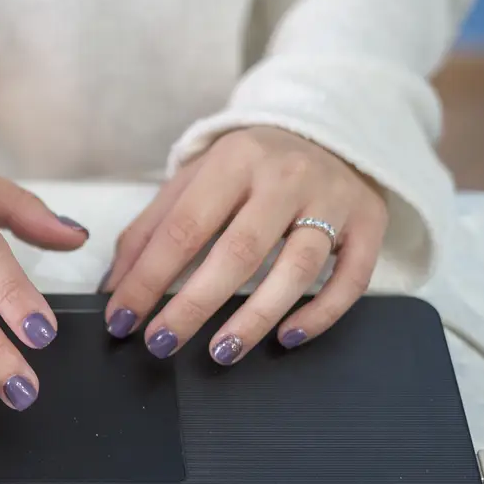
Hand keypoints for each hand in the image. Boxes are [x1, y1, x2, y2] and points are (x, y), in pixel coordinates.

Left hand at [98, 126, 387, 363]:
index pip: (183, 229)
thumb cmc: (249, 168)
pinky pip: (351, 279)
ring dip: (254, 318)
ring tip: (219, 352)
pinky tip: (287, 338)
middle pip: (237, 253)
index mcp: (234, 161)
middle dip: (193, 306)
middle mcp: (286, 178)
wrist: (330, 131)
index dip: (148, 279)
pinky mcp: (370, 223)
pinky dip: (320, 314)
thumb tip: (113, 287)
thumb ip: (150, 229)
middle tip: (161, 343)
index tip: (122, 319)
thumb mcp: (195, 181)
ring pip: (296, 270)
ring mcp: (333, 200)